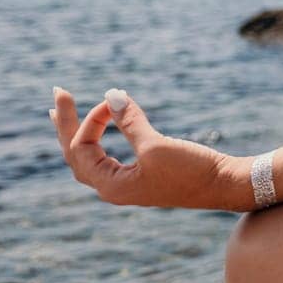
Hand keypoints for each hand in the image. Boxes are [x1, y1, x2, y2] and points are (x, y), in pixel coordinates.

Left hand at [50, 86, 236, 210]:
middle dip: (65, 124)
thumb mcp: (157, 145)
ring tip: (60, 114)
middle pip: (75, 154)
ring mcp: (126, 184)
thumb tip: (111, 94)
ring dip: (75, 133)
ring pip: (88, 158)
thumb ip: (130, 121)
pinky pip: (105, 158)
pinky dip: (96, 141)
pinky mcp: (140, 177)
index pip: (81, 148)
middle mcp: (113, 188)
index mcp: (111, 186)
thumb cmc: (192, 170)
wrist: (225, 185)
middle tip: (57, 94)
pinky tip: (95, 133)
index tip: (114, 100)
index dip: (92, 120)